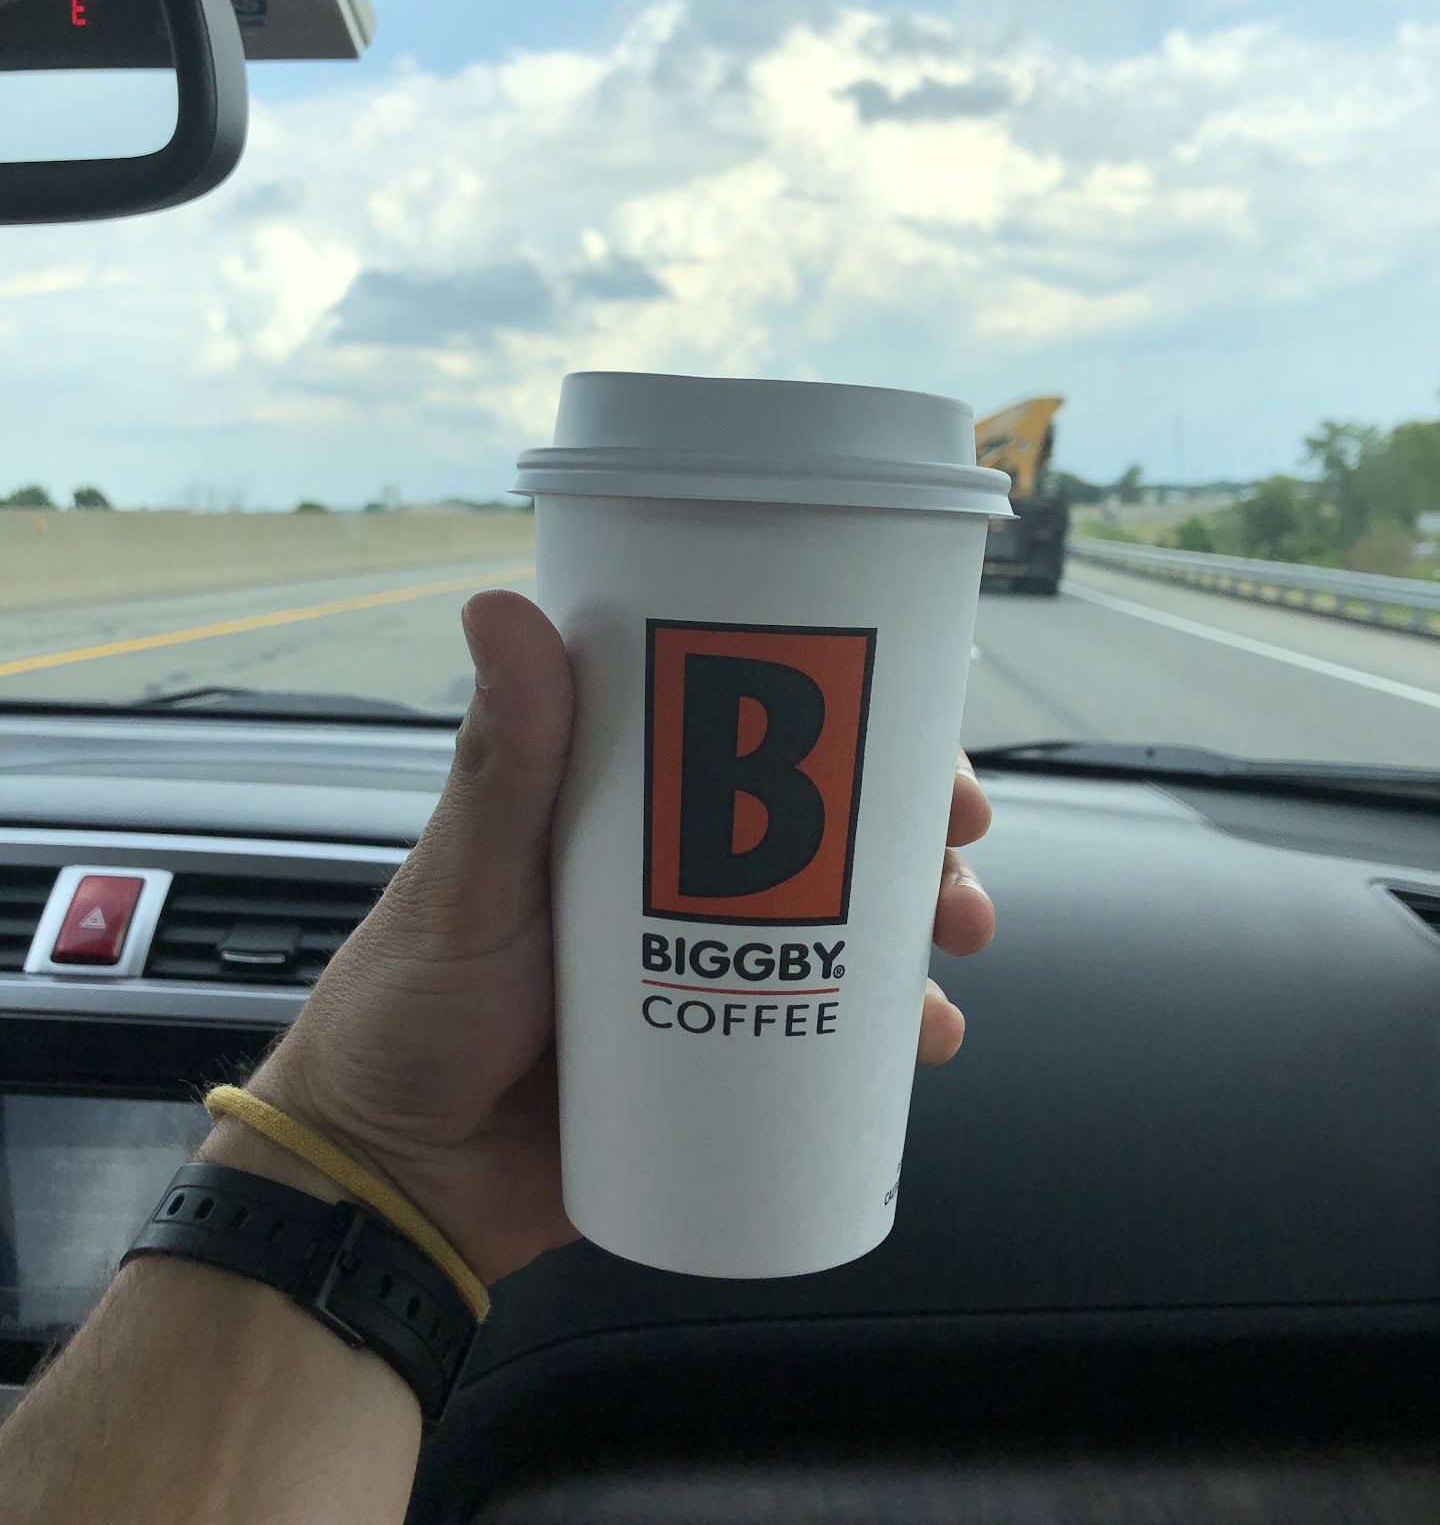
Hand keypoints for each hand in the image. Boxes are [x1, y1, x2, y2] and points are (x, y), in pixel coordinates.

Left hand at [236, 591, 995, 1286]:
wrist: (390, 1184)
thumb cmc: (405, 1011)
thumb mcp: (466, 880)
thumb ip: (501, 763)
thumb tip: (501, 607)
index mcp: (624, 810)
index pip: (756, 733)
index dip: (852, 722)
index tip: (919, 732)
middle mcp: (678, 879)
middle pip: (826, 829)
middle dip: (912, 833)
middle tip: (957, 854)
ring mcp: (705, 971)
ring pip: (844, 928)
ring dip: (921, 926)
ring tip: (956, 953)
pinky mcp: (718, 1060)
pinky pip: (825, 1036)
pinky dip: (888, 1032)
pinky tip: (928, 1040)